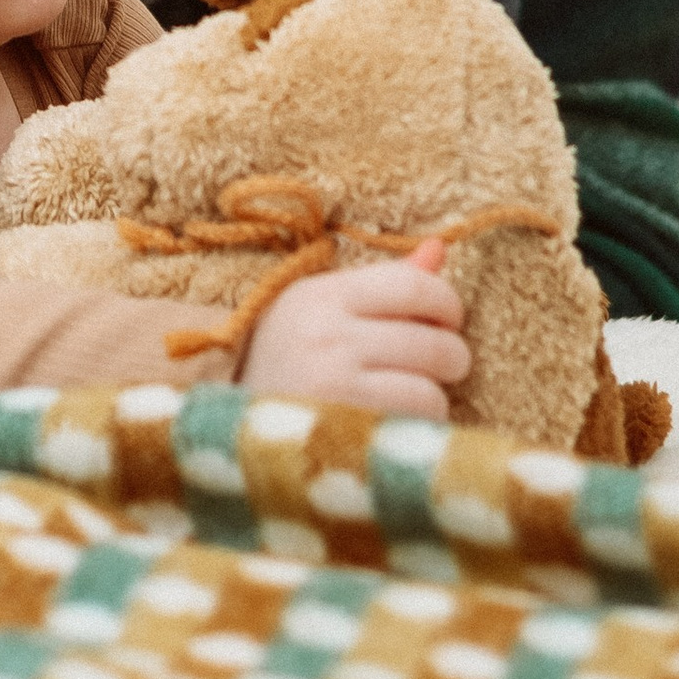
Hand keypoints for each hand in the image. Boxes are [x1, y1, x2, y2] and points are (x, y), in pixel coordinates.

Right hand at [236, 240, 470, 414]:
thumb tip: (439, 249)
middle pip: (433, 342)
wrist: (227, 422)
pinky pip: (414, 426)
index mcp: (322, 296)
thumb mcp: (323, 307)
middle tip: (439, 365)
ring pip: (431, 390)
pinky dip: (416, 428)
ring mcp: (334, 386)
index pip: (412, 284)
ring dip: (432, 398)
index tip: (447, 320)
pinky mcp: (343, 430)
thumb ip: (384, 282)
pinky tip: (393, 423)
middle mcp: (327, 336)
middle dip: (451, 357)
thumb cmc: (288, 357)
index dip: (447, 303)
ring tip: (408, 397)